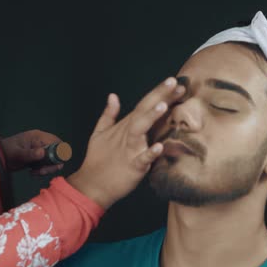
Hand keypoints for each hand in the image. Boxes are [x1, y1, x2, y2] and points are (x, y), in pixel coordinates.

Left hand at [1, 130, 63, 174]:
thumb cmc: (5, 152)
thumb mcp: (17, 154)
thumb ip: (30, 154)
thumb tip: (43, 152)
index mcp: (37, 136)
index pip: (56, 143)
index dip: (58, 153)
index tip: (52, 164)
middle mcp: (41, 141)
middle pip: (57, 152)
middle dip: (53, 163)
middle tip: (43, 171)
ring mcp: (39, 149)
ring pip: (52, 159)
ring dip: (48, 168)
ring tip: (37, 172)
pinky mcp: (37, 157)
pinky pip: (46, 164)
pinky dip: (43, 169)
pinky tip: (33, 172)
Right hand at [67, 77, 184, 208]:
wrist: (91, 185)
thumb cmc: (97, 159)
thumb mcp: (99, 133)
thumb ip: (109, 114)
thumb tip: (113, 96)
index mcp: (124, 126)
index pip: (143, 105)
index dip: (158, 93)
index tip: (173, 81)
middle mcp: (128, 134)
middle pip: (144, 110)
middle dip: (159, 96)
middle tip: (175, 82)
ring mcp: (129, 150)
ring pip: (140, 130)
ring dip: (151, 117)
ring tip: (164, 105)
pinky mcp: (132, 167)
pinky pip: (142, 159)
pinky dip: (149, 153)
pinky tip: (159, 147)